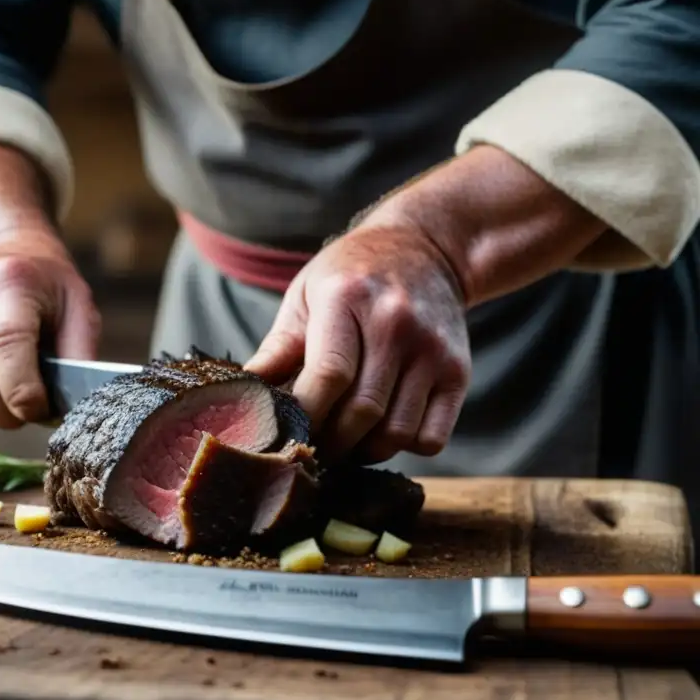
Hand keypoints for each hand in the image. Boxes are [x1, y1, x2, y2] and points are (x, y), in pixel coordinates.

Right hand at [0, 144, 99, 428]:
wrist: (4, 253)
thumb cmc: (48, 290)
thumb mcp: (78, 306)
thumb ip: (79, 351)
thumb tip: (79, 404)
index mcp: (12, 283)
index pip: (7, 342)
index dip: (21, 388)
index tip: (38, 411)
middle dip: (3, 411)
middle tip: (27, 415)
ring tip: (7, 407)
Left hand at [245, 216, 471, 462]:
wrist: (424, 249)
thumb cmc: (350, 277)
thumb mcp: (306, 296)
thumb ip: (277, 349)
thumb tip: (242, 398)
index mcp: (347, 299)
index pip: (328, 376)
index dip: (305, 416)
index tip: (287, 433)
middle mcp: (395, 323)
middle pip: (362, 412)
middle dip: (331, 443)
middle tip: (312, 448)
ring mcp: (432, 349)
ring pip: (396, 433)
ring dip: (365, 450)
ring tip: (345, 441)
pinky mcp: (458, 371)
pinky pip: (431, 437)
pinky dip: (404, 447)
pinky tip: (384, 430)